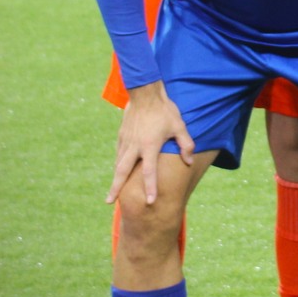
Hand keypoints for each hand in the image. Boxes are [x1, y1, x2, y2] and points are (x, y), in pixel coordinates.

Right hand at [107, 81, 193, 204]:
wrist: (145, 94)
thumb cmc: (165, 111)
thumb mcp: (180, 126)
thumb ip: (186, 145)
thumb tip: (188, 161)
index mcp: (149, 146)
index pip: (149, 172)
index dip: (151, 188)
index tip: (150, 202)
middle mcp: (134, 146)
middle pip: (122, 172)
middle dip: (116, 188)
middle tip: (109, 202)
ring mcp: (125, 141)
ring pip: (118, 163)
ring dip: (115, 178)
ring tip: (113, 191)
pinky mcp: (121, 136)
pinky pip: (118, 154)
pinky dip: (118, 164)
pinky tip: (118, 170)